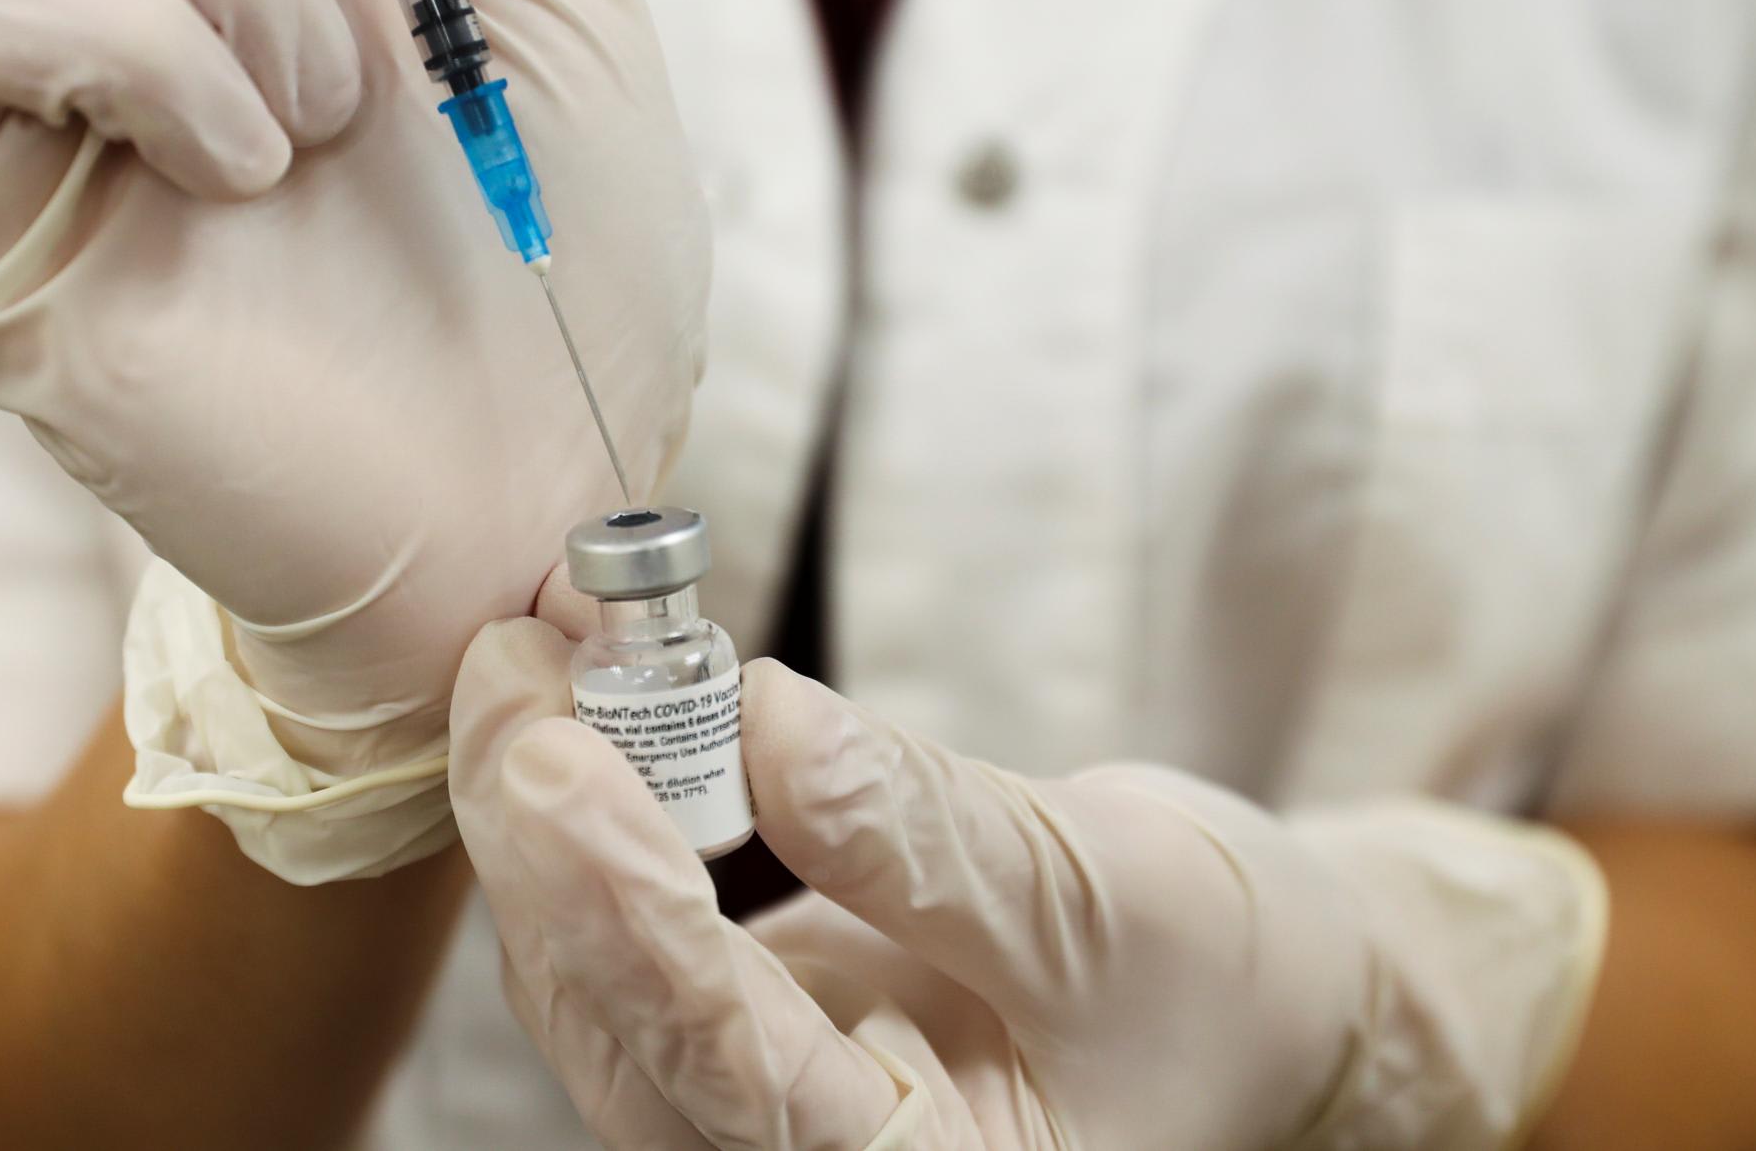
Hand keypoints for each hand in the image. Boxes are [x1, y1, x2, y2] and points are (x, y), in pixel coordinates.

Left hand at [451, 618, 1605, 1150]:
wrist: (1237, 1002)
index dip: (628, 914)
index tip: (555, 767)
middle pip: (620, 1021)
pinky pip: (621, 933)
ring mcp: (751, 1105)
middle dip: (550, 836)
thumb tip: (762, 722)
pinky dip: (592, 813)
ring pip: (593, 979)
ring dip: (549, 812)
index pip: (733, 1066)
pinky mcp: (728, 1025)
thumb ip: (926, 839)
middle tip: (517, 662)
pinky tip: (577, 700)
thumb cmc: (1208, 979)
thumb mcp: (1107, 900)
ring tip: (540, 650)